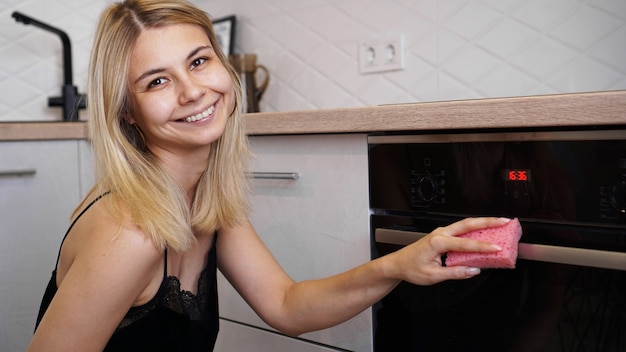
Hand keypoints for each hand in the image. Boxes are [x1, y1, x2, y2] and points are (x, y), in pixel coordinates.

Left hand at [385, 217, 507, 285]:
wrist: (397, 264)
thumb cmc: (411, 268)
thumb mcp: (433, 276)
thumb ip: (455, 273)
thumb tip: (473, 271)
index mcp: (437, 242)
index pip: (465, 244)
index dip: (483, 246)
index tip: (497, 248)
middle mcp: (440, 233)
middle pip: (468, 224)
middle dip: (488, 221)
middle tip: (505, 221)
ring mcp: (441, 232)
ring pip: (465, 224)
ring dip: (483, 222)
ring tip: (499, 223)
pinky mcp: (442, 235)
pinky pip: (461, 230)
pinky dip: (474, 229)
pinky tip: (484, 232)